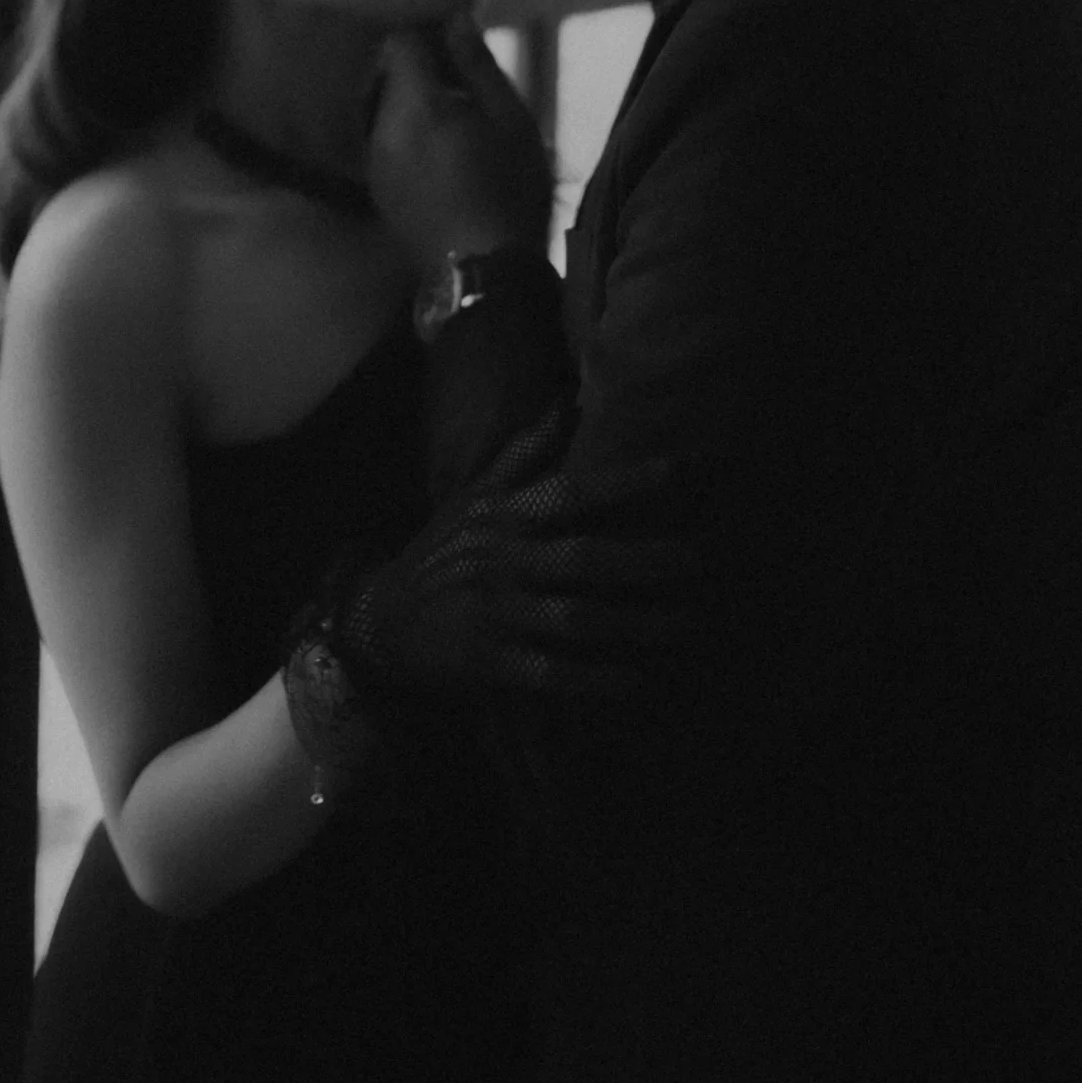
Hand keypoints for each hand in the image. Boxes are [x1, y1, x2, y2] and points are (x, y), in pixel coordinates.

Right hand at [323, 403, 694, 700]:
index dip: (625, 481)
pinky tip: (638, 681)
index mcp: (504, 515)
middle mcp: (503, 561)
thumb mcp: (474, 496)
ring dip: (636, 624)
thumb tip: (569, 401)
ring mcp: (497, 614)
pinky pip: (553, 672)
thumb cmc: (441, 551)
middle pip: (585, 558)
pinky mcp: (490, 663)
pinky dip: (596, 678)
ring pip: (578, 619)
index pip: (571, 491)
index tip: (680, 471)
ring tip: (688, 624)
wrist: (378, 620)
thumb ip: (524, 453)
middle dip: (647, 560)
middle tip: (703, 559)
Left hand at [367, 13, 552, 268]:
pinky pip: (386, 142)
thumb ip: (477, 65)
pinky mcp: (377, 189)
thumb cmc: (510, 190)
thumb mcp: (510, 119)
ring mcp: (374, 162)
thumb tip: (455, 19)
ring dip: (415, 104)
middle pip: (389, 75)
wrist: (484, 273)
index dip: (428, 33)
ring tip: (459, 119)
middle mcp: (380, 127)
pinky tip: (443, 152)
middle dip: (422, 70)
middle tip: (466, 81)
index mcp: (413, 104)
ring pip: (385, 109)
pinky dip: (408, 135)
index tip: (456, 40)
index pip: (401, 42)